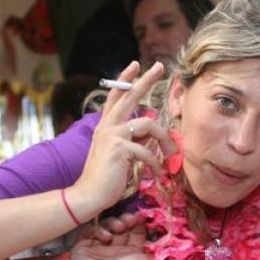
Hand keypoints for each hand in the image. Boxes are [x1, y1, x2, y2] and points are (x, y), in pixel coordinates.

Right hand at [66, 61, 175, 220]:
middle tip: (160, 66)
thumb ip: (132, 140)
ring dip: (164, 139)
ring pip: (149, 124)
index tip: (135, 64)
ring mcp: (113, 135)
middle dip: (146, 79)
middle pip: (130, 95)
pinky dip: (155, 164)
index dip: (124, 80)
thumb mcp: (119, 154)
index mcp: (106, 126)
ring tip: (170, 155)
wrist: (89, 195)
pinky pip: (147, 151)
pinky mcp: (120, 148)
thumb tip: (150, 135)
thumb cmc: (105, 178)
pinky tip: (157, 174)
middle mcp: (108, 126)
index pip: (115, 97)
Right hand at [71, 213, 151, 259]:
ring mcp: (99, 248)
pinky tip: (106, 238)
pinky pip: (89, 231)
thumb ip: (154, 248)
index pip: (134, 231)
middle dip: (126, 220)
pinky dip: (98, 230)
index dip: (137, 222)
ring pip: (105, 226)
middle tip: (129, 220)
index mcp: (131, 253)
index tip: (140, 215)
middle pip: (121, 226)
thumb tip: (159, 237)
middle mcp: (115, 249)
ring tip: (119, 228)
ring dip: (113, 223)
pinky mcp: (83, 247)